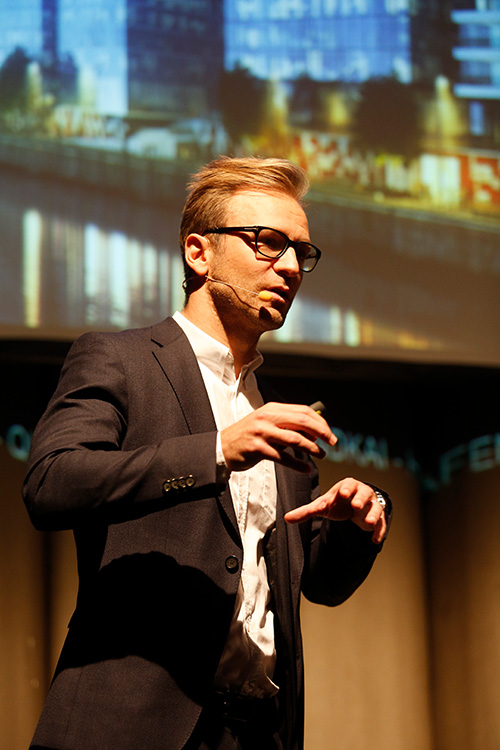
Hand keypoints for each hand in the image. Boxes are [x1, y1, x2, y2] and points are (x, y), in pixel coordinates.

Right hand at [220, 402, 335, 472]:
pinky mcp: (257, 448)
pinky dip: (297, 464)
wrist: (222, 447)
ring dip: (312, 448)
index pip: (303, 411)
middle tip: (332, 443)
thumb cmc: (248, 436)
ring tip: (321, 455)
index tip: (329, 433)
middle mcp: (267, 417)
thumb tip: (314, 432)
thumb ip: (287, 425)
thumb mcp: (267, 424)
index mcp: (272, 409)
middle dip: (322, 432)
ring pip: (295, 439)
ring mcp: (262, 432)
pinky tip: (306, 468)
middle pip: (302, 422)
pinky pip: (283, 457)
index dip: (320, 422)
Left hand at [284, 477, 387, 543]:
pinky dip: (379, 531)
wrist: (354, 506)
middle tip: (355, 505)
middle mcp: (362, 493)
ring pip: (375, 507)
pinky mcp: (378, 518)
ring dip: (372, 514)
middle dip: (360, 499)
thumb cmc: (337, 502)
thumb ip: (306, 511)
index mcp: (347, 486)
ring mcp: (371, 505)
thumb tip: (286, 518)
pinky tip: (375, 540)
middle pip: (364, 493)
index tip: (343, 494)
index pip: (348, 484)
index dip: (346, 488)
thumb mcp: (322, 506)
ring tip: (368, 523)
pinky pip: (381, 523)